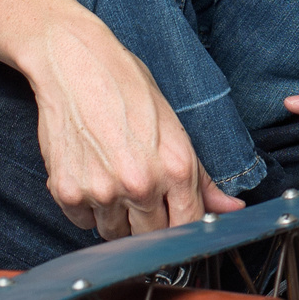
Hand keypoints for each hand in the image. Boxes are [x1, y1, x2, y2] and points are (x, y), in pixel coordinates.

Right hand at [19, 10, 244, 239]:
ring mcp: (102, 191)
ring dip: (115, 216)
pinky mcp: (67, 192)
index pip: (187, 226)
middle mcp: (140, 184)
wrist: (75, 63)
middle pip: (149, 236)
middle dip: (146, 221)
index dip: (181, 226)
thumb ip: (201, 177)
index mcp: (175, 167)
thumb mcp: (174, 125)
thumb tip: (231, 208)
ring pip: (113, 233)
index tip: (172, 219)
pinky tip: (90, 175)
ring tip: (112, 177)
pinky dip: (86, 208)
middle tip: (138, 191)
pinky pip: (82, 222)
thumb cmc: (126, 86)